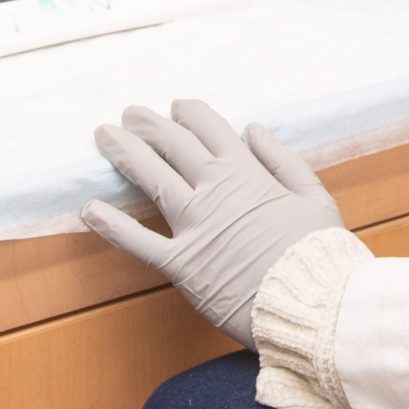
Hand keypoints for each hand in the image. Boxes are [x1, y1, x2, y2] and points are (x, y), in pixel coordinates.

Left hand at [83, 100, 343, 345]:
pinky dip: (113, 226)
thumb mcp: (313, 196)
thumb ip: (281, 160)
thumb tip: (253, 129)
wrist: (311, 303)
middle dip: (149, 126)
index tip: (177, 105)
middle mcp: (214, 192)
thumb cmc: (318, 252)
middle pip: (174, 147)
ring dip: (126, 154)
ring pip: (152, 180)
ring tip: (105, 135)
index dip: (191, 113)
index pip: (212, 129)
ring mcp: (194, 227)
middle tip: (130, 114)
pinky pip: (140, 242)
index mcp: (247, 173)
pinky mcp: (181, 265)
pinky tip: (90, 209)